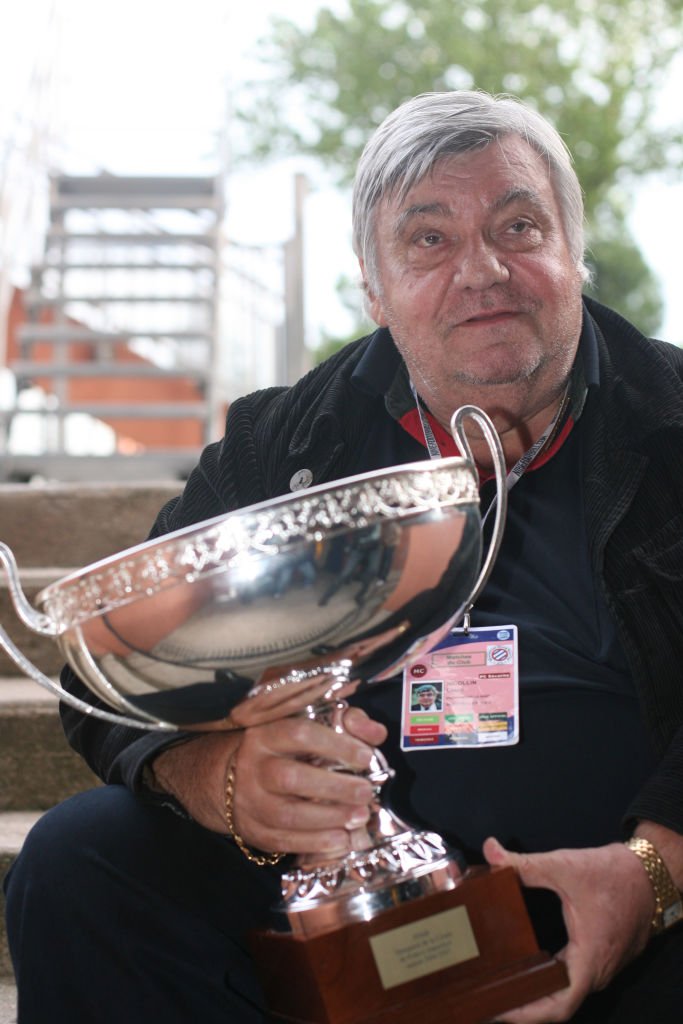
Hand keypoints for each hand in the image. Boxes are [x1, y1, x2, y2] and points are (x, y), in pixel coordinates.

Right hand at [151, 707, 386, 854]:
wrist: (224, 777)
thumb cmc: (278, 749)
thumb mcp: (303, 726)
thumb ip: (344, 724)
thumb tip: (377, 732)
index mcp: (266, 734)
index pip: (299, 733)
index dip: (335, 745)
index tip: (365, 757)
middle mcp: (253, 766)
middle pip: (291, 777)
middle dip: (334, 787)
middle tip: (366, 791)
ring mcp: (249, 801)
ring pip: (286, 814)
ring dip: (328, 819)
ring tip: (359, 817)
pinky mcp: (252, 830)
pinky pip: (282, 841)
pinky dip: (313, 843)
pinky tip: (340, 840)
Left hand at [482, 836, 654, 1022]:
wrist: (649, 875)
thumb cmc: (614, 874)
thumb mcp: (566, 866)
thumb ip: (525, 863)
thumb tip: (490, 851)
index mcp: (590, 958)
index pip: (559, 1005)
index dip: (527, 1013)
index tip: (499, 1011)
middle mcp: (597, 971)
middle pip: (557, 1004)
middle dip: (523, 1007)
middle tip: (488, 999)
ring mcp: (600, 967)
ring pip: (565, 993)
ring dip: (535, 995)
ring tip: (500, 988)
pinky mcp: (599, 959)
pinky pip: (572, 981)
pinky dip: (548, 982)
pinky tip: (526, 972)